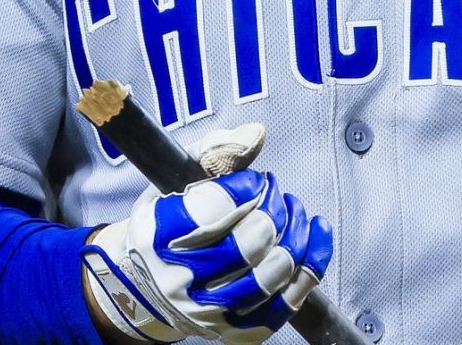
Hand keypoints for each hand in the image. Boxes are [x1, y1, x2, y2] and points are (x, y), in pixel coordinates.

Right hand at [83, 124, 334, 343]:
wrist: (145, 288)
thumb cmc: (167, 223)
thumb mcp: (173, 180)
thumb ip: (214, 151)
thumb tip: (256, 135)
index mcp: (157, 236)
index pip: (216, 208)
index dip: (249, 187)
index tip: (253, 181)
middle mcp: (179, 281)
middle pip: (253, 241)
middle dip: (275, 208)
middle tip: (273, 194)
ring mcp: (209, 313)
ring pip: (275, 272)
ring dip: (296, 232)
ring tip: (291, 211)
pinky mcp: (236, 332)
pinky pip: (290, 301)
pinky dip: (314, 262)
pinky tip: (316, 233)